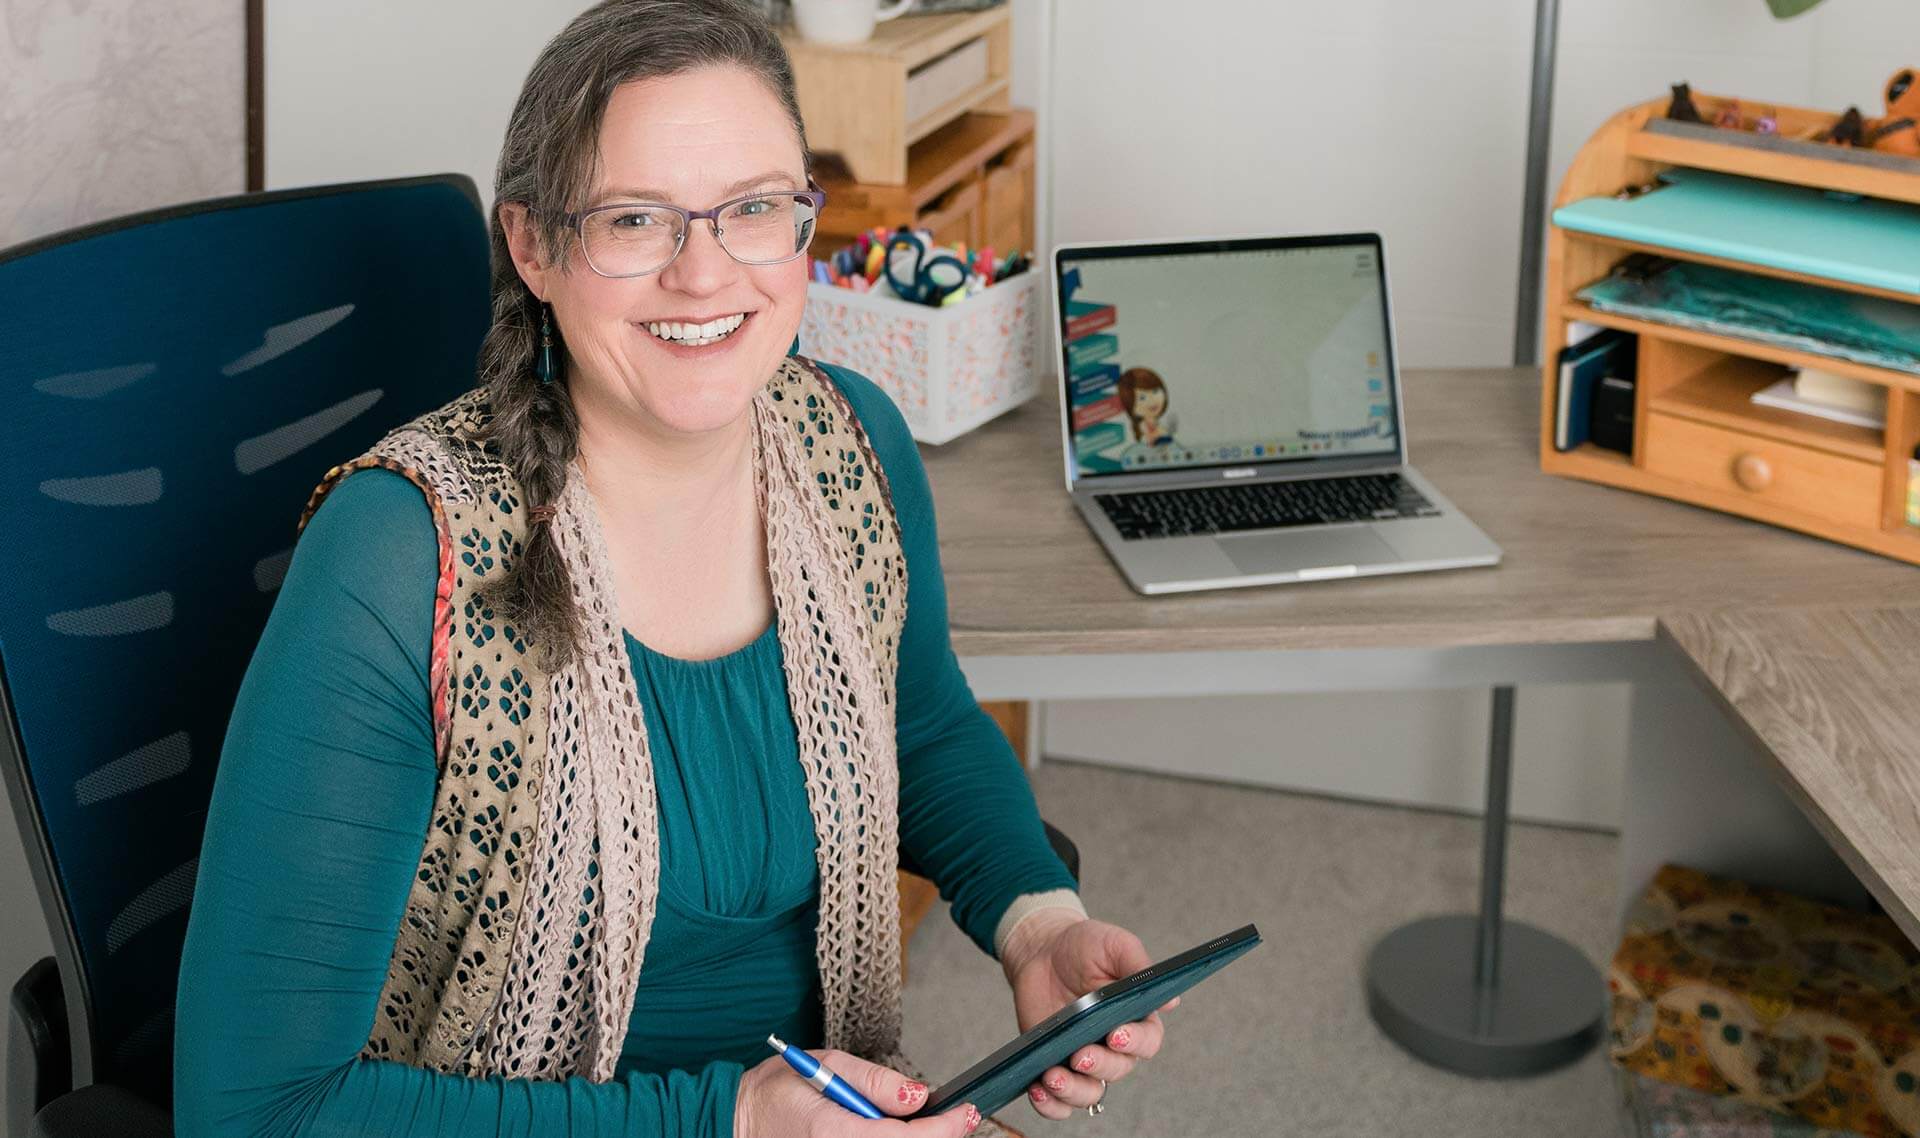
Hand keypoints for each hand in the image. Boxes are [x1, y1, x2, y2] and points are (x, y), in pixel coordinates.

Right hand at [735, 1048, 979, 1137]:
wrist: (737, 1123)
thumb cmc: (773, 1093)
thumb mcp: (825, 1066)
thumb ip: (873, 1082)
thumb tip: (918, 1095)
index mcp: (831, 1132)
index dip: (943, 1129)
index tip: (969, 1112)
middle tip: (961, 1118)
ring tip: (932, 1125)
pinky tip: (904, 1133)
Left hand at [999, 911, 1174, 1120]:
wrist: (1042, 950)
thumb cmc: (1085, 946)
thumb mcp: (1114, 945)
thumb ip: (1138, 965)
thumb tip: (1172, 1001)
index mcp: (1136, 1017)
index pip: (1147, 1041)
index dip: (1135, 1042)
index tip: (1115, 1034)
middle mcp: (1113, 1046)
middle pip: (1117, 1070)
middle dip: (1099, 1065)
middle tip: (1079, 1054)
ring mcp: (1082, 1059)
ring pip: (1089, 1093)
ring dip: (1072, 1092)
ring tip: (1052, 1077)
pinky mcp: (1054, 1066)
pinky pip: (1058, 1102)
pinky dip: (1050, 1105)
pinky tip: (1037, 1089)